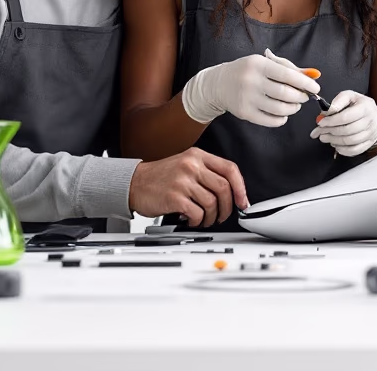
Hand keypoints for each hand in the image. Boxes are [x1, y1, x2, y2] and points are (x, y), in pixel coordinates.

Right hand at [128, 148, 248, 225]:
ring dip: (212, 217)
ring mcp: (183, 181)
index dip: (240, 187)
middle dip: (227, 207)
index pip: (230, 169)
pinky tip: (192, 220)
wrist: (134, 183)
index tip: (242, 201)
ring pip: (212, 202)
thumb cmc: (160, 177)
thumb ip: (206, 173)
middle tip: (222, 215)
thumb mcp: (185, 164)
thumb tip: (231, 192)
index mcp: (197, 156)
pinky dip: (198, 221)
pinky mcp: (175, 197)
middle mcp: (192, 165)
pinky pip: (197, 213)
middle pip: (224, 188)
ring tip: (205, 219)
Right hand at [180, 49, 319, 126]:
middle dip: (300, 97)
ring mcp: (247, 98)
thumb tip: (314, 75)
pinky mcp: (244, 113)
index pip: (287, 75)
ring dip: (293, 108)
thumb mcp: (267, 64)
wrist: (219, 84)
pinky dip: (282, 118)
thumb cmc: (249, 71)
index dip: (305, 82)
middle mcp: (252, 81)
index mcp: (259, 65)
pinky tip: (283, 113)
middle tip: (304, 97)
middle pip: (285, 93)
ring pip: (279, 109)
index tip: (315, 88)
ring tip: (294, 104)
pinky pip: (270, 120)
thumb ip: (290, 69)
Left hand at [309, 91, 376, 156]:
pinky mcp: (368, 144)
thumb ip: (338, 101)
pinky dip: (343, 150)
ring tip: (324, 137)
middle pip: (347, 130)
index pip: (346, 117)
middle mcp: (370, 121)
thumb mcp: (350, 96)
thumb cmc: (359, 105)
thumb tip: (328, 111)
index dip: (331, 121)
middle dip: (330, 132)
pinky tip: (335, 145)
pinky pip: (354, 150)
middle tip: (319, 131)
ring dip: (334, 141)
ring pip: (350, 141)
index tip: (321, 122)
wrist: (375, 116)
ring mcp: (370, 134)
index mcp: (365, 107)